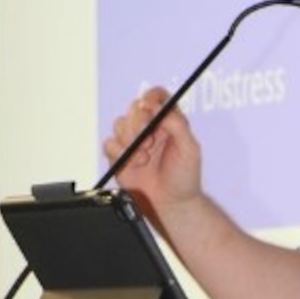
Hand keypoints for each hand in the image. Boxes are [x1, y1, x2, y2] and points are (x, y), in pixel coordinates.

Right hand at [102, 86, 202, 212]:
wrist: (171, 202)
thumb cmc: (184, 176)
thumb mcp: (190, 148)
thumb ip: (177, 124)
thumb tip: (160, 108)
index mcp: (168, 121)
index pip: (157, 97)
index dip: (152, 96)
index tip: (151, 105)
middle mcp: (149, 127)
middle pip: (135, 107)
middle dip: (139, 122)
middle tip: (149, 139)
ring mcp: (133, 141)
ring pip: (119, 123)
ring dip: (131, 140)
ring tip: (145, 157)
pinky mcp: (119, 155)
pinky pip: (109, 143)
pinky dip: (120, 153)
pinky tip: (135, 163)